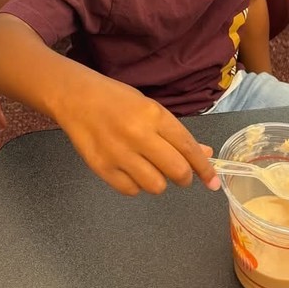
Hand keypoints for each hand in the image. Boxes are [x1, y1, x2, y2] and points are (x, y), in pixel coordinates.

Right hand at [55, 75, 220, 196]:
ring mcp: (119, 153)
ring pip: (156, 186)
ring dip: (158, 181)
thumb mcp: (149, 108)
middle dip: (184, 177)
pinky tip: (129, 169)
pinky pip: (131, 190)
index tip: (213, 181)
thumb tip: (203, 153)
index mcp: (154, 115)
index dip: (204, 168)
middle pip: (177, 172)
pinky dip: (135, 184)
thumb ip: (175, 133)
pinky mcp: (102, 168)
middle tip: (180, 174)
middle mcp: (138, 135)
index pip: (188, 148)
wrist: (75, 97)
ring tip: (148, 166)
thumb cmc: (115, 99)